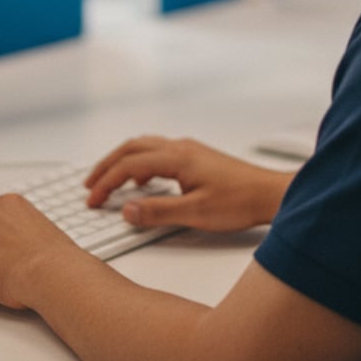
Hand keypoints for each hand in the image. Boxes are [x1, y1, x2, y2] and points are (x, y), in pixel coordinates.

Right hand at [84, 136, 292, 232]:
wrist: (270, 194)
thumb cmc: (240, 202)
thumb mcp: (196, 213)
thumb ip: (158, 211)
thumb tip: (127, 210)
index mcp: (177, 158)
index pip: (129, 165)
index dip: (107, 183)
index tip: (93, 200)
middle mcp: (180, 148)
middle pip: (131, 148)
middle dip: (106, 166)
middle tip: (90, 186)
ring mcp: (189, 151)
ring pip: (144, 147)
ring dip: (122, 162)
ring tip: (109, 181)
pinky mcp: (197, 158)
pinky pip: (158, 153)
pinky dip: (140, 163)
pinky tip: (142, 181)